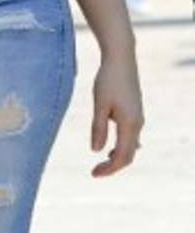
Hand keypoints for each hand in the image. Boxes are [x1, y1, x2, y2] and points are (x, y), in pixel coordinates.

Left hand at [91, 55, 143, 176]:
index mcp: (129, 124)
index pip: (122, 156)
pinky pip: (132, 136)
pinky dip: (122, 145)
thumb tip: (96, 151)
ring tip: (102, 161)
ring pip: (131, 145)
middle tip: (95, 171)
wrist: (121, 58)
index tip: (93, 174)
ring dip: (118, 156)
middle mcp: (137, 123)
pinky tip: (111, 144)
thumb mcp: (100, 103)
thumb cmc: (108, 79)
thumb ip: (98, 127)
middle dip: (113, 166)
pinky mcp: (135, 111)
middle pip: (129, 155)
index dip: (108, 169)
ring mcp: (138, 117)